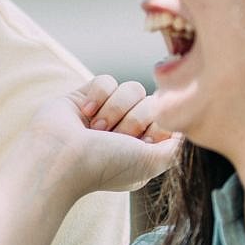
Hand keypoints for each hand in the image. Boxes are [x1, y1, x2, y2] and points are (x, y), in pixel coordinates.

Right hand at [28, 76, 180, 194]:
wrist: (60, 157)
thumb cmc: (105, 165)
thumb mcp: (151, 163)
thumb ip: (176, 148)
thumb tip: (184, 130)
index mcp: (141, 149)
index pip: (166, 119)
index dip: (158, 125)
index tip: (144, 142)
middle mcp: (124, 131)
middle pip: (151, 101)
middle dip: (134, 119)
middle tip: (115, 137)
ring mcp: (104, 112)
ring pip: (130, 87)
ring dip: (115, 109)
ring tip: (97, 128)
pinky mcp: (84, 96)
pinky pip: (106, 79)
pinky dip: (97, 96)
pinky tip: (84, 115)